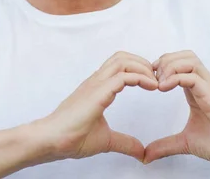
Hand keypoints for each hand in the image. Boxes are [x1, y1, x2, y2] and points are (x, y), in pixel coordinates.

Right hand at [38, 52, 157, 161]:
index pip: (119, 66)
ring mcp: (95, 84)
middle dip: (143, 63)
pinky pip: (123, 76)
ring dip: (143, 67)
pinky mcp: (97, 92)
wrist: (52, 140)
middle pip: (122, 57)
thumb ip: (124, 142)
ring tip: (155, 81)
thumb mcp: (106, 140)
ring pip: (122, 61)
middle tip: (157, 78)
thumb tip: (140, 151)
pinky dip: (140, 78)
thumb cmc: (71, 137)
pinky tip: (151, 87)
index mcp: (96, 88)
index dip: (138, 69)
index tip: (153, 82)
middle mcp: (96, 82)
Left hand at [144, 51, 209, 164]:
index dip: (161, 66)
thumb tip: (146, 156)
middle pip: (184, 55)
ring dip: (169, 66)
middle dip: (164, 61)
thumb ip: (165, 146)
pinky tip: (164, 88)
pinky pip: (193, 77)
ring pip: (189, 60)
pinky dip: (175, 78)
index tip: (149, 81)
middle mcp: (203, 85)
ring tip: (160, 84)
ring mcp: (209, 88)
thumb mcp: (186, 142)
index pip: (179, 63)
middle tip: (153, 79)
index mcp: (196, 91)